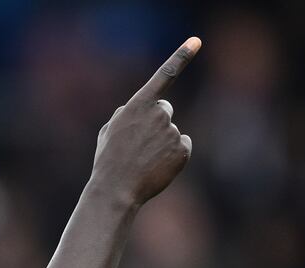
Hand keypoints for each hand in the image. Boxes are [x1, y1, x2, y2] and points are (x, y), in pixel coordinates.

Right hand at [91, 37, 200, 205]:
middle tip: (140, 143)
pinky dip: (172, 156)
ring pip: (171, 132)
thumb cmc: (108, 161)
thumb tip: (132, 112)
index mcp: (138, 105)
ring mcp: (172, 132)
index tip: (196, 41)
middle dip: (156, 121)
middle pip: (165, 110)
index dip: (181, 56)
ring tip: (143, 161)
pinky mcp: (182, 150)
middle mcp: (159, 114)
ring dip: (160, 143)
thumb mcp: (108, 133)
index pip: (163, 76)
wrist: (116, 189)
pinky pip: (181, 147)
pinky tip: (156, 167)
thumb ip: (123, 116)